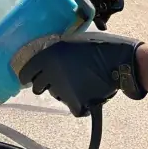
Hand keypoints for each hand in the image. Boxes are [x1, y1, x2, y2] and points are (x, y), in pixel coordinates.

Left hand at [19, 33, 145, 116]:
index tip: (30, 79)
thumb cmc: (100, 46)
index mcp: (48, 56)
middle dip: (46, 85)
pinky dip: (80, 104)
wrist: (121, 61)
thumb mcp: (73, 40)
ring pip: (56, 96)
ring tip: (80, 84)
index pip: (26, 73)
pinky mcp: (75, 104)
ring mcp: (63, 90)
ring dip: (64, 92)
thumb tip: (48, 57)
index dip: (28, 76)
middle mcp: (51, 74)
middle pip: (38, 87)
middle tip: (60, 81)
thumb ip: (57, 50)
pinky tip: (90, 94)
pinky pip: (73, 107)